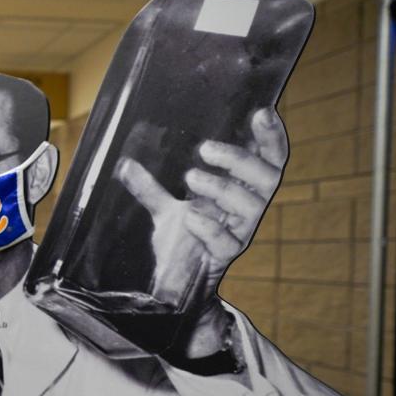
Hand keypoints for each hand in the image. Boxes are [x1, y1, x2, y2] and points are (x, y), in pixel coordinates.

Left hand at [116, 108, 286, 353]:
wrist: (176, 283)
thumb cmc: (182, 239)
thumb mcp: (164, 208)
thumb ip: (148, 186)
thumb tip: (124, 163)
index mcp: (242, 189)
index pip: (270, 158)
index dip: (272, 136)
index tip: (261, 112)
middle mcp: (247, 208)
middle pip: (267, 178)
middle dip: (241, 160)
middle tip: (205, 149)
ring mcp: (239, 232)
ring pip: (250, 206)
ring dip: (222, 187)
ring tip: (191, 177)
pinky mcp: (225, 256)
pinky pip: (227, 241)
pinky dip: (209, 227)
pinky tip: (190, 216)